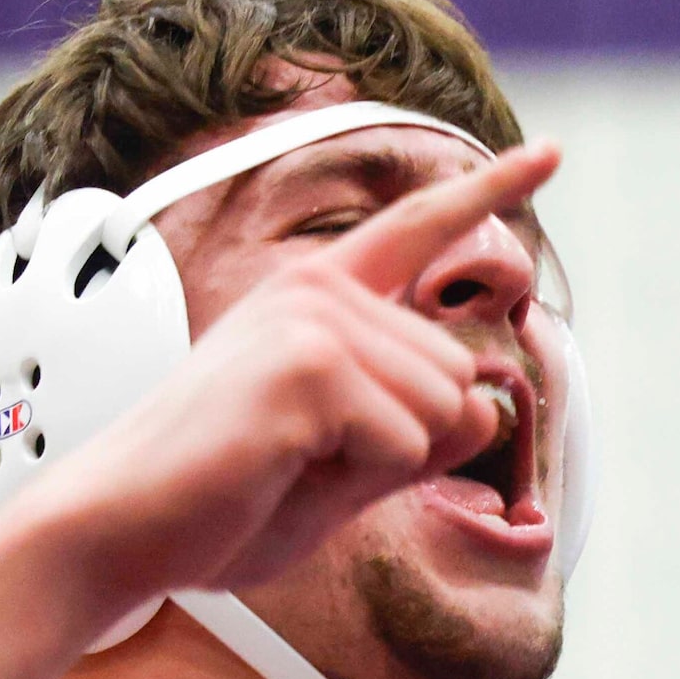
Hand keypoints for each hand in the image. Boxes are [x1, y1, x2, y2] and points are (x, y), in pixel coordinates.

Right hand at [38, 140, 561, 604]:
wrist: (127, 528)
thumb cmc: (226, 501)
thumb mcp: (346, 466)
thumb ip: (419, 433)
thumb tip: (487, 405)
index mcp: (321, 295)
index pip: (421, 229)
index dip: (493, 189)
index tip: (551, 150)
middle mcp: (318, 288)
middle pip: (457, 376)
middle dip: (407, 443)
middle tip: (306, 461)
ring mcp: (311, 320)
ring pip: (440, 411)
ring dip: (381, 464)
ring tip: (291, 463)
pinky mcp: (306, 367)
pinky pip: (404, 444)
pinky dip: (360, 480)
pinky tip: (285, 467)